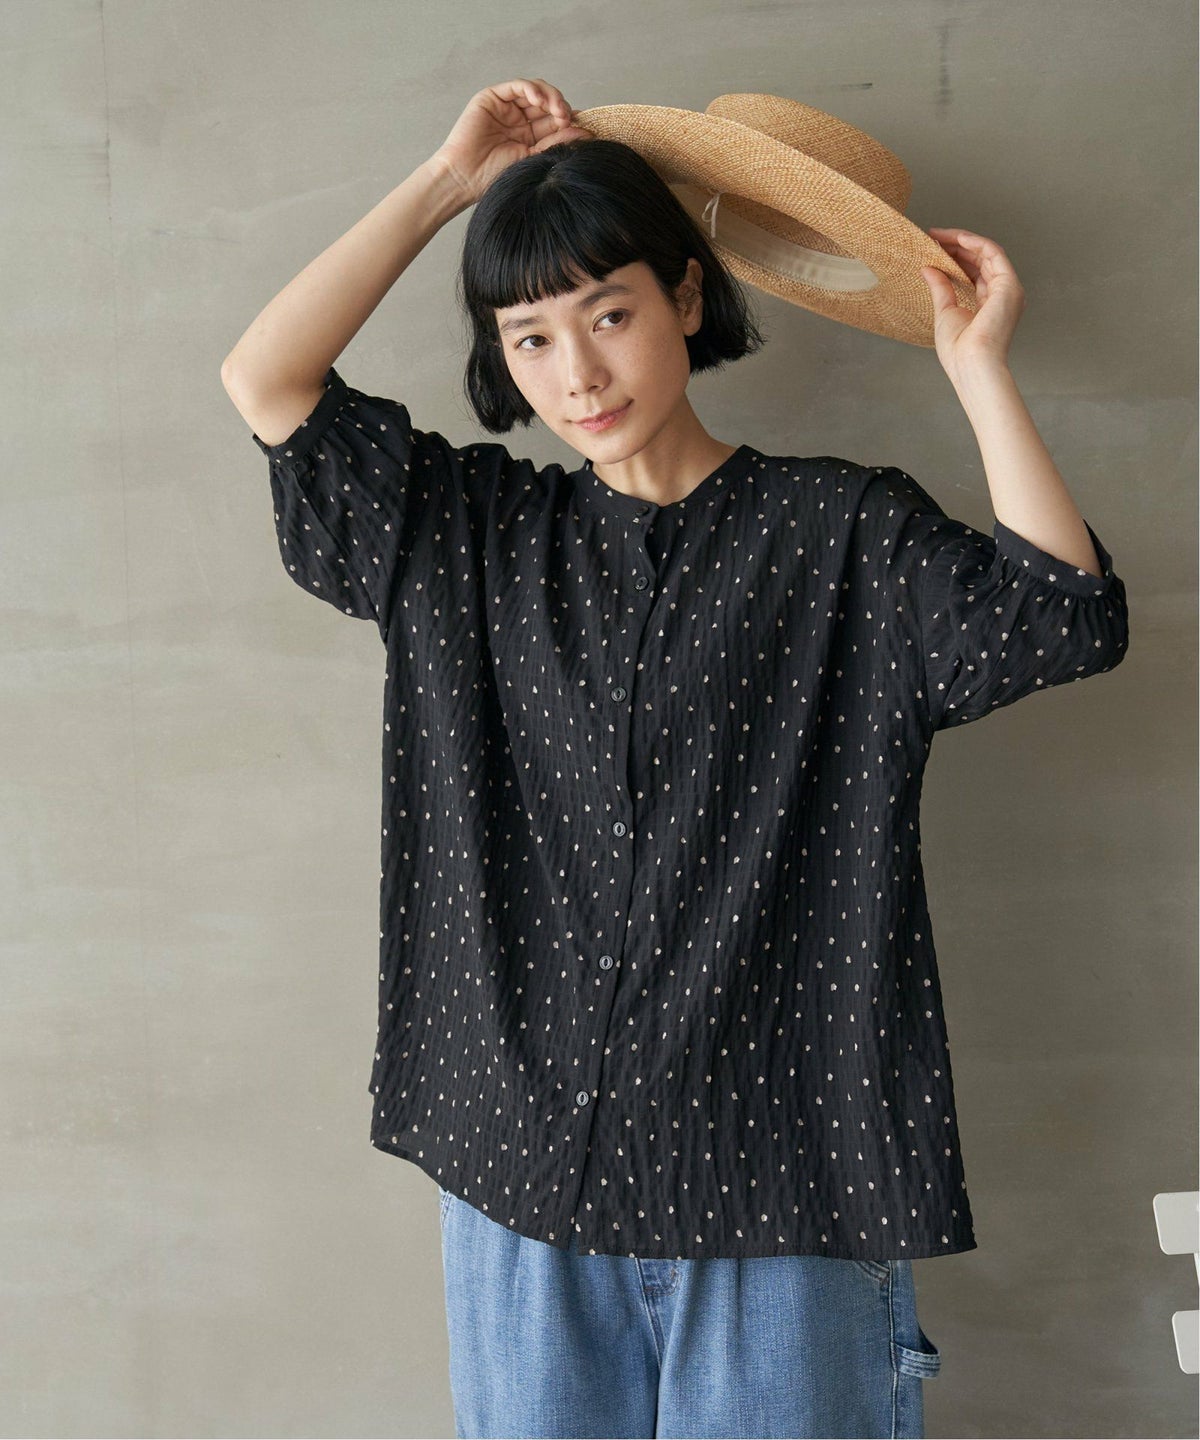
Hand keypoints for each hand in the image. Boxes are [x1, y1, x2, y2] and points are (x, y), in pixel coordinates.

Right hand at [430, 79, 593, 206]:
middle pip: (547, 103)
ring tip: (557, 110)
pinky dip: (531, 89)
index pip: (554, 120)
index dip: (569, 119)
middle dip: (561, 107)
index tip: (583, 127)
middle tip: (567, 118)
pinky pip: (516, 86)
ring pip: (535, 91)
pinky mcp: (492, 98)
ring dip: (550, 96)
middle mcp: (519, 119)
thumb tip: (585, 132)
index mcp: (530, 136)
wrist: (465, 177)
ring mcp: (506, 107)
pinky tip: (540, 100)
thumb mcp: (533, 158)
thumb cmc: (495, 175)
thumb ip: (556, 142)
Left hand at [920, 229, 1024, 383]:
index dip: (955, 257)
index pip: (974, 272)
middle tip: (933, 237)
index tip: (934, 247)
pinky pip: (993, 253)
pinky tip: (957, 238)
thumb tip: (927, 268)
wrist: (971, 365)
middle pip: (981, 260)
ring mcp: (1008, 289)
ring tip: (939, 236)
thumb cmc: (959, 350)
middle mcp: (1002, 295)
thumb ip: (940, 288)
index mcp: (989, 305)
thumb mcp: (945, 312)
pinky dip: (975, 243)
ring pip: (987, 253)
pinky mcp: (1009, 285)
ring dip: (963, 241)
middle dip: (957, 246)